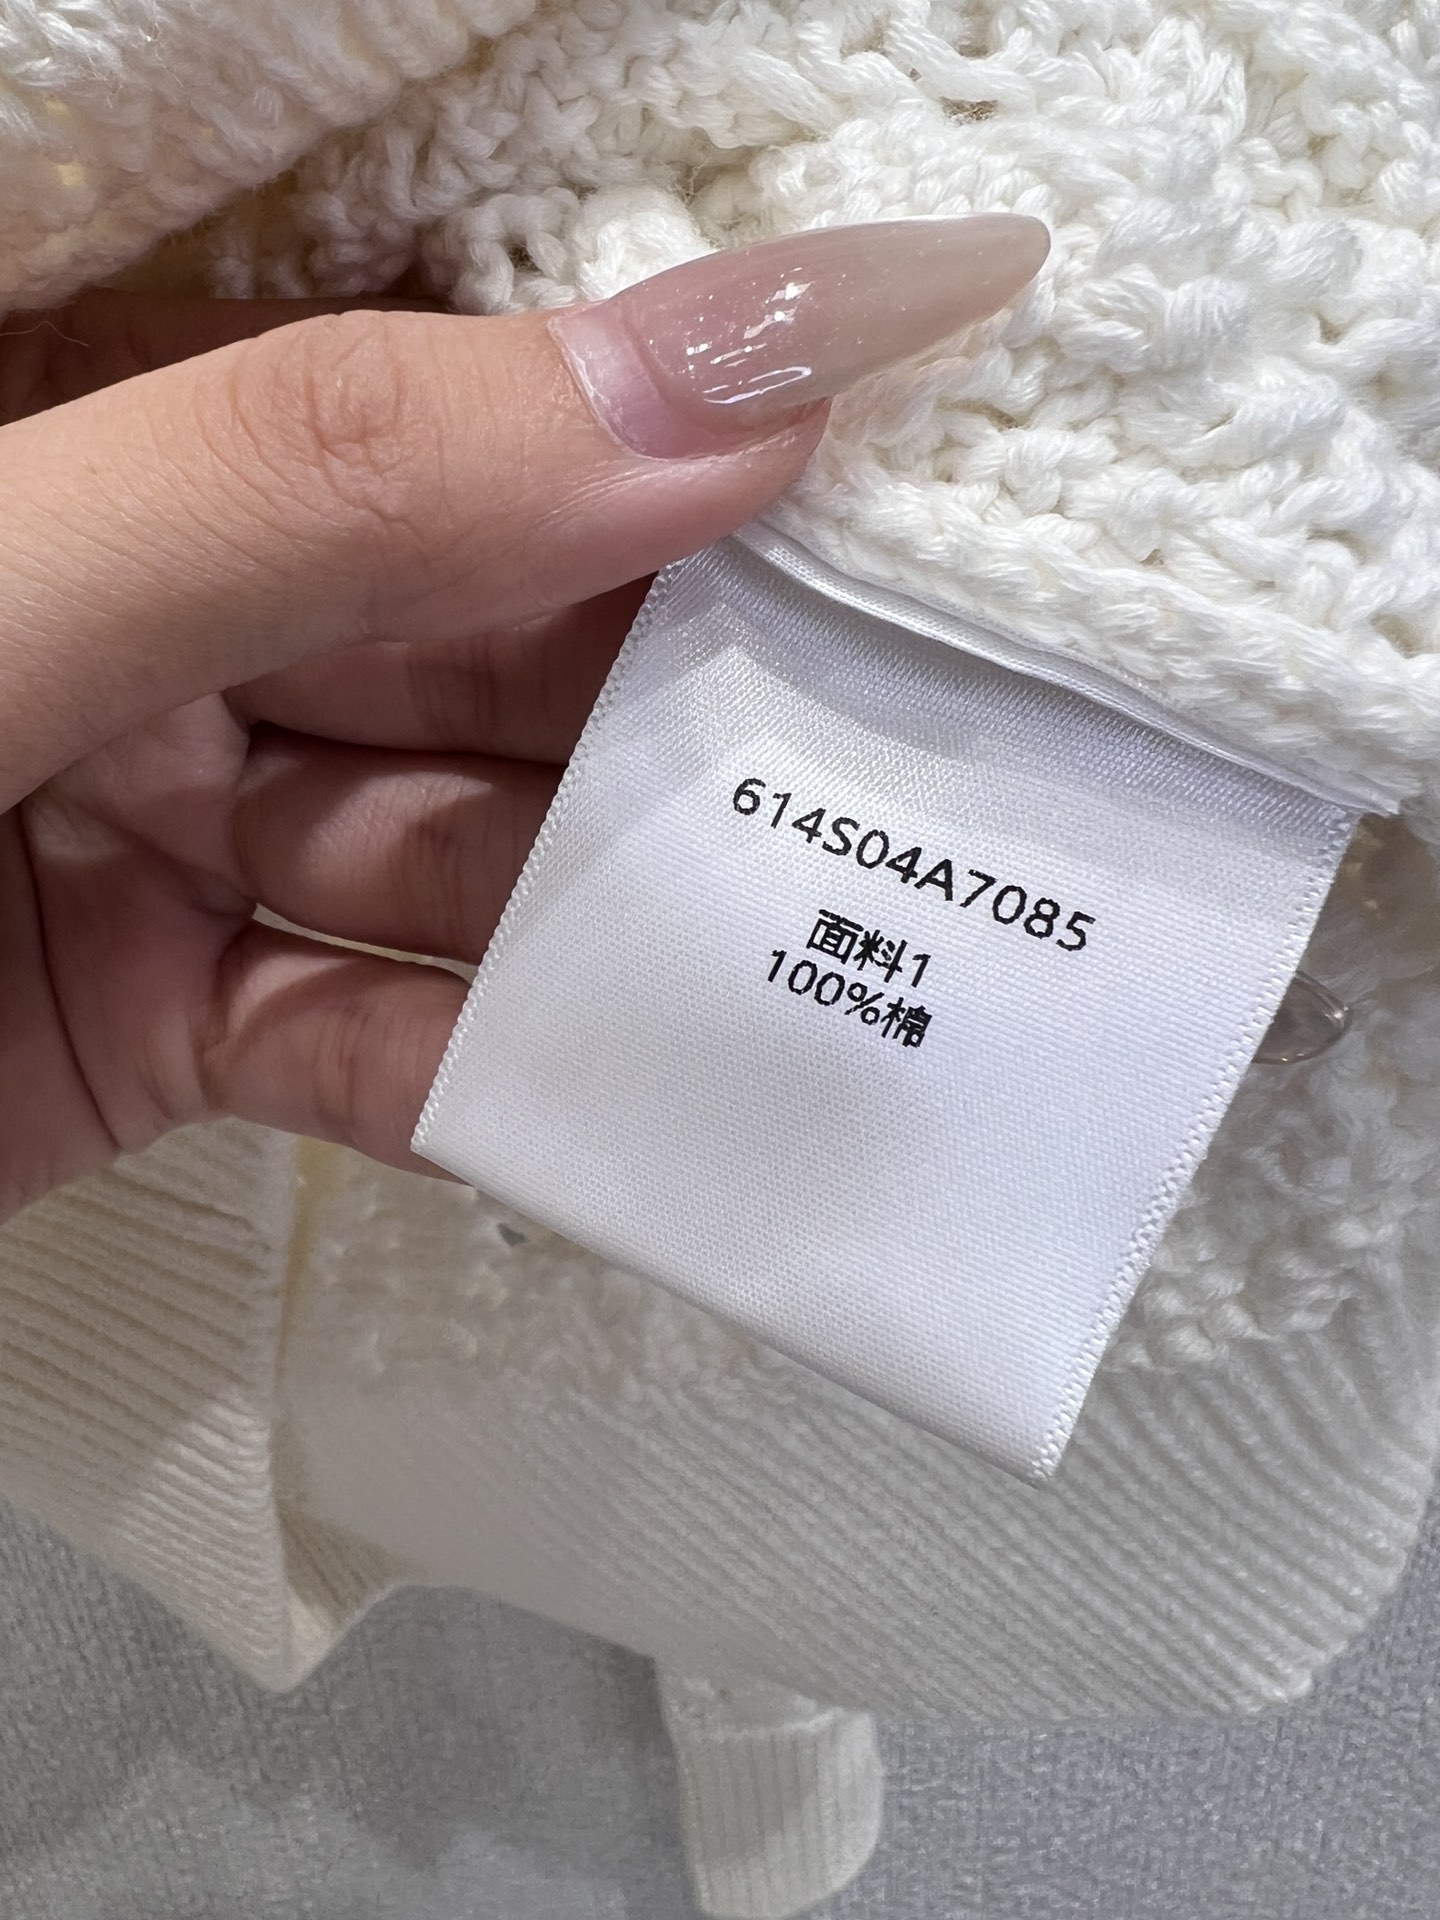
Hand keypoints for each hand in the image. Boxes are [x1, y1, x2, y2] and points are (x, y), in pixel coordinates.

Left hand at [0, 217, 1044, 1218]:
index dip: (687, 424)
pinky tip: (645, 1099)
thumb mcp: (14, 584)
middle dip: (688, 710)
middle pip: (492, 644)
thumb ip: (330, 478)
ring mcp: (160, 825)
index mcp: (122, 424)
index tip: (925, 464)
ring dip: (623, 911)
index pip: (463, 399)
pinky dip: (497, 1080)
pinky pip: (370, 1041)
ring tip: (829, 937)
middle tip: (925, 745)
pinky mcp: (156, 1022)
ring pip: (460, 853)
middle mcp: (164, 615)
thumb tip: (719, 397)